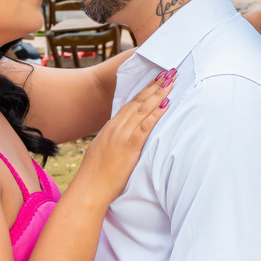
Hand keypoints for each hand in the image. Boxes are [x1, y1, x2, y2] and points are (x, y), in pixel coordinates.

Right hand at [72, 71, 173, 205]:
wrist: (89, 188)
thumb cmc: (96, 176)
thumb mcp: (103, 152)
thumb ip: (113, 142)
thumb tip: (122, 140)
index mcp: (110, 127)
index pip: (130, 104)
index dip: (144, 91)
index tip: (155, 79)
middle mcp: (116, 127)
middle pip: (138, 101)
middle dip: (154, 85)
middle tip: (168, 72)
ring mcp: (122, 135)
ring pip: (143, 109)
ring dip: (158, 93)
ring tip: (171, 81)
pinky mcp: (130, 146)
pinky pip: (146, 126)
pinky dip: (157, 113)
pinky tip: (166, 104)